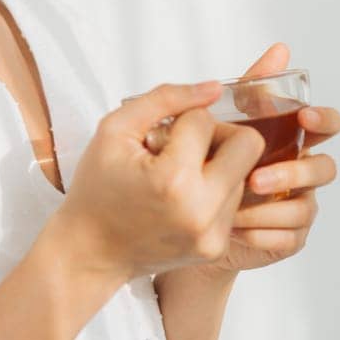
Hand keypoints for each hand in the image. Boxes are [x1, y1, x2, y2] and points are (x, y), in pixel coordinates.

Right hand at [53, 81, 264, 282]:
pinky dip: (213, 191)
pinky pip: (234, 201)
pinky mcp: (217, 246)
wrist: (90, 251)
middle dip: (219, 135)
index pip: (204, 121)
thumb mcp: (114, 130)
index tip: (156, 137)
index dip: (180, 119)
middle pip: (249, 145)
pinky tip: (182, 197)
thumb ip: (165, 98)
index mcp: (174, 179)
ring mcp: (213, 233)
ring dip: (216, 165)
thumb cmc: (96, 188)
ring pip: (244, 173)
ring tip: (177, 175)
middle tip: (187, 144)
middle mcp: (202, 210)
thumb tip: (214, 88)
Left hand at [204, 42, 339, 273]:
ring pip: (305, 207)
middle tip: (255, 178)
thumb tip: (281, 48)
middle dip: (295, 172)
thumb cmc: (213, 156)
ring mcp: (300, 205)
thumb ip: (253, 87)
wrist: (186, 213)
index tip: (304, 116)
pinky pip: (289, 237)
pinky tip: (235, 228)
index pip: (328, 125)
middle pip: (325, 168)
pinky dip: (261, 232)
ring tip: (234, 208)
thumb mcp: (228, 119)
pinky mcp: (289, 237)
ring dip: (271, 207)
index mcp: (295, 139)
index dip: (325, 119)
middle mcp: (304, 171)